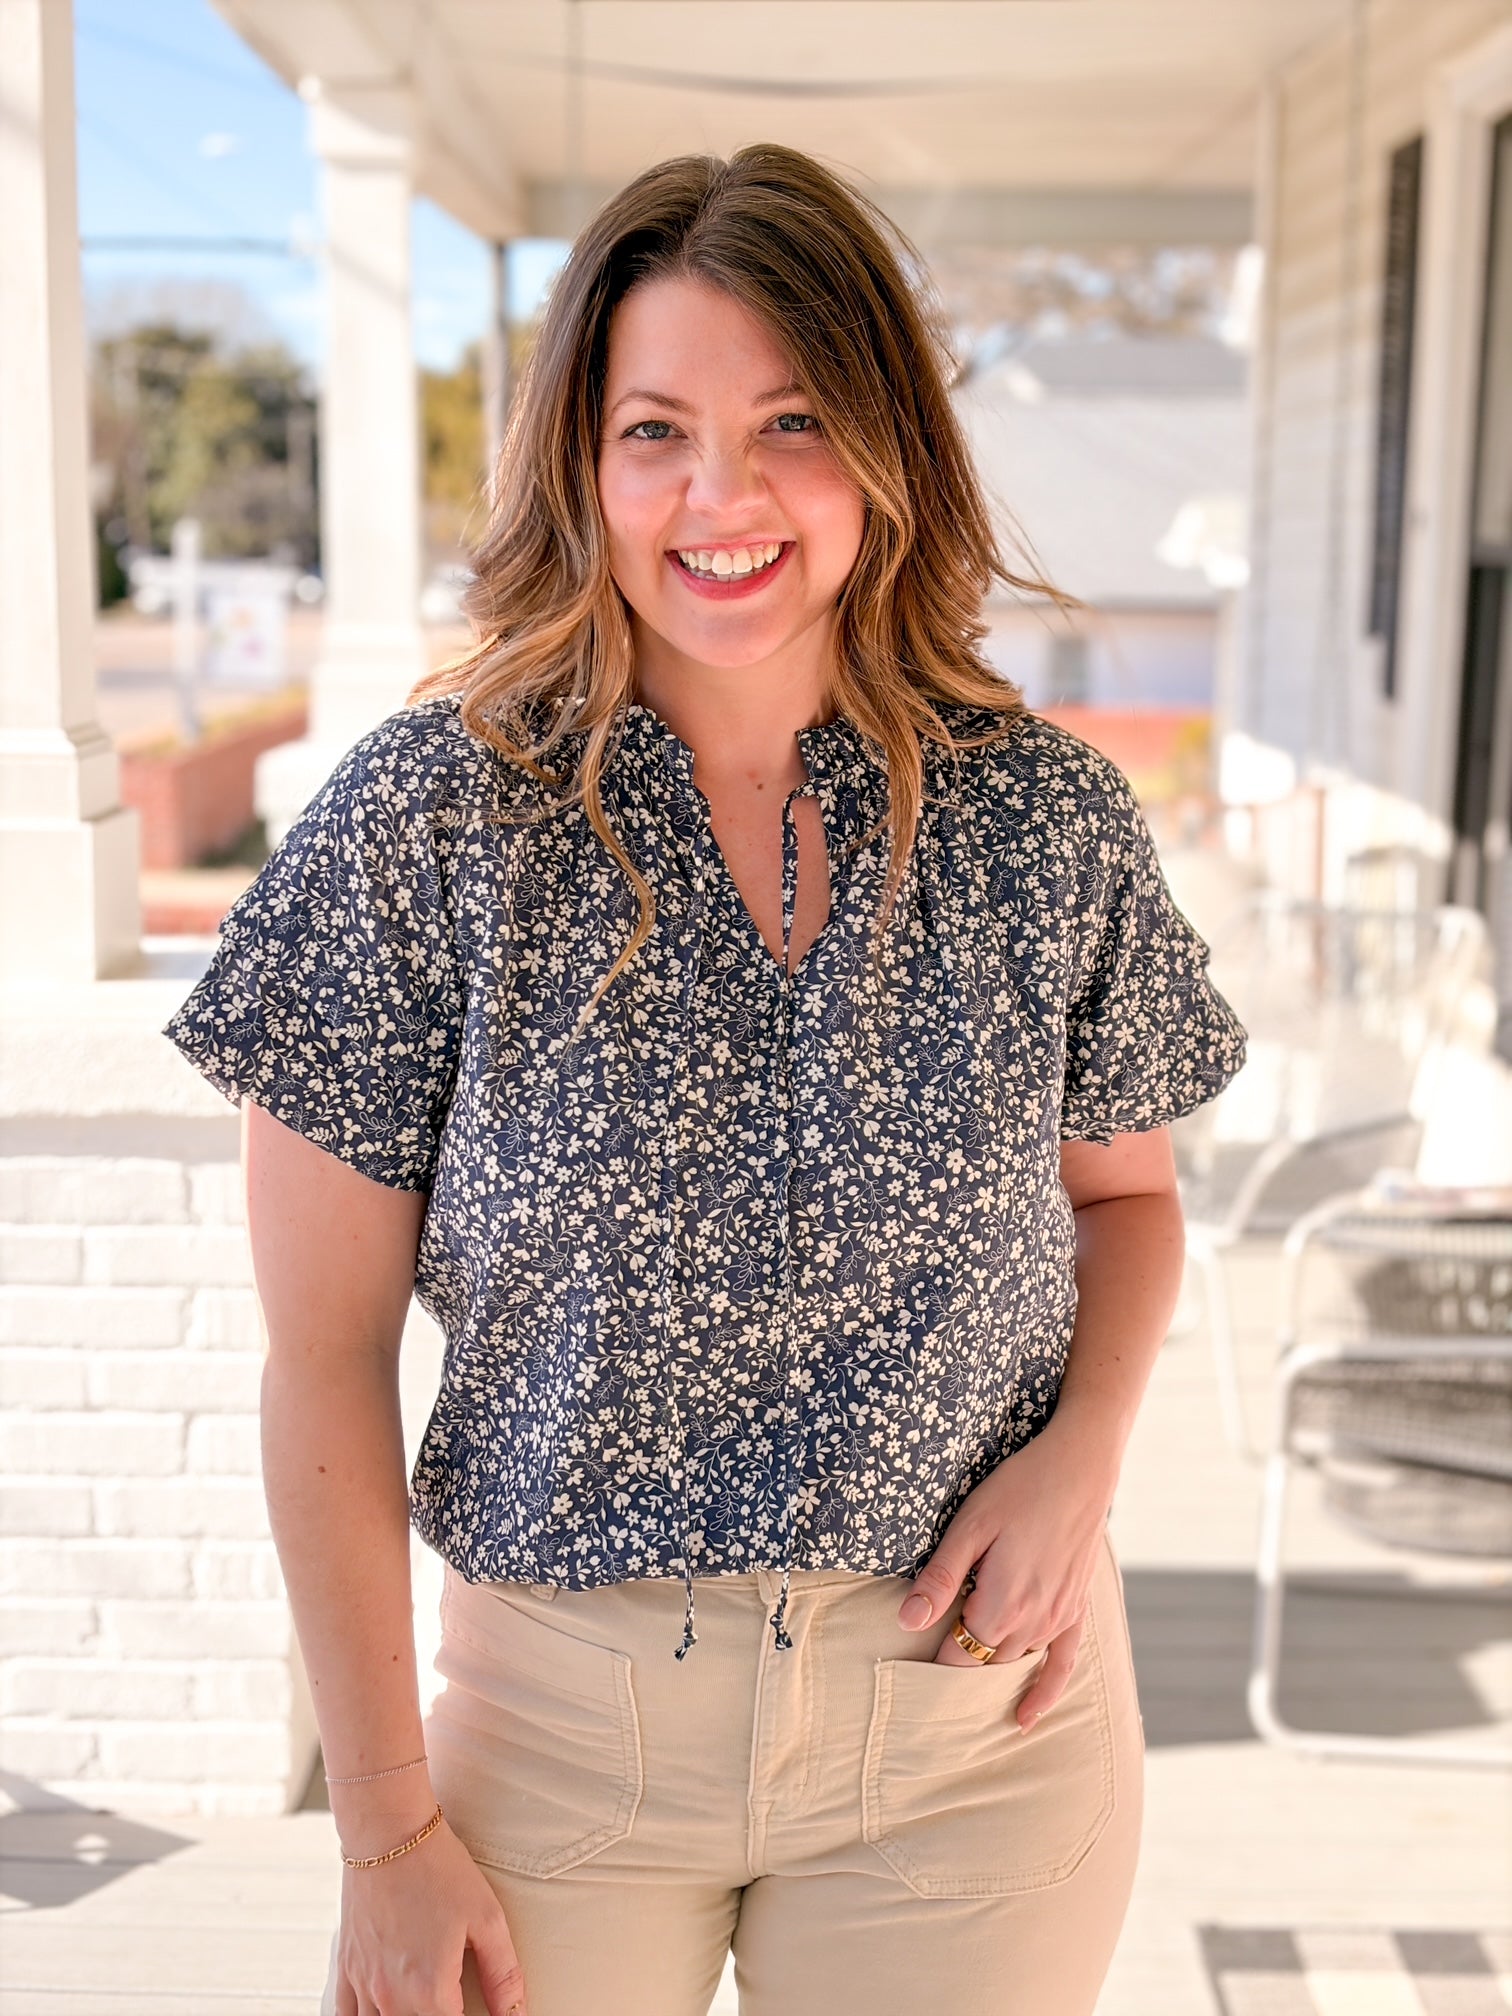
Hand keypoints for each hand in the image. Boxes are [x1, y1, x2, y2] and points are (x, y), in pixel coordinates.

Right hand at [332, 1813, 527, 2015]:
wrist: (388, 1833)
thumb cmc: (441, 1870)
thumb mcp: (487, 1918)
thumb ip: (503, 1975)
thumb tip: (517, 2015)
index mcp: (431, 1991)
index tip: (480, 2010)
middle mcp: (392, 1998)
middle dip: (439, 2015)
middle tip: (452, 1997)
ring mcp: (364, 1985)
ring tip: (423, 2001)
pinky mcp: (346, 1968)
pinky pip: (344, 2015)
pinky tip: (381, 2009)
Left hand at [896, 1418, 1114, 1732]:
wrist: (1080, 1468)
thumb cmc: (1019, 1488)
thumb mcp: (969, 1527)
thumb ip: (940, 1579)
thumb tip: (906, 1623)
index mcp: (1001, 1605)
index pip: (958, 1656)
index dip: (931, 1667)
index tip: (905, 1678)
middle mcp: (1033, 1622)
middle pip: (985, 1664)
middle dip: (957, 1670)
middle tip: (925, 1687)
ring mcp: (1059, 1618)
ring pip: (1016, 1663)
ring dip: (990, 1675)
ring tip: (960, 1697)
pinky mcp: (1076, 1608)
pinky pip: (1063, 1664)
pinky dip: (1045, 1693)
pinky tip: (1026, 1717)